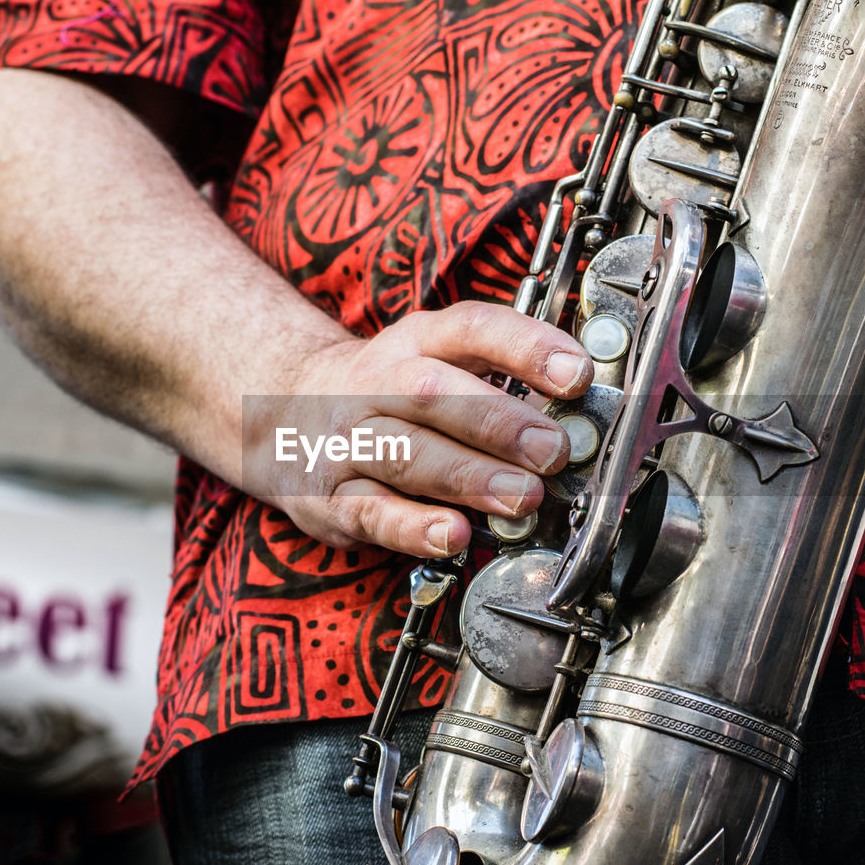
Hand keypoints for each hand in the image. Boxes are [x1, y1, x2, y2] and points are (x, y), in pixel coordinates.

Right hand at [246, 301, 593, 557]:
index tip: (576, 373)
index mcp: (415, 342)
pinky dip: (414, 526)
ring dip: (469, 476)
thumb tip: (582, 414)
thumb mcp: (433, 362)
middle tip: (553, 451)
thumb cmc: (384, 393)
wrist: (282, 414)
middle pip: (435, 392)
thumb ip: (499, 381)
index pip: (471, 329)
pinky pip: (371, 510)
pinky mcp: (329, 496)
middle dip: (500, 422)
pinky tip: (453, 535)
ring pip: (408, 453)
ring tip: (521, 496)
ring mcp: (349, 439)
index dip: (526, 347)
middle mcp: (377, 382)